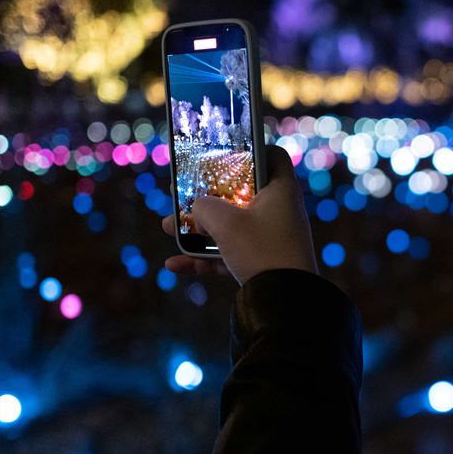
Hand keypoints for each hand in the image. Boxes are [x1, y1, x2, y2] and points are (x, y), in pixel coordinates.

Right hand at [161, 145, 317, 284]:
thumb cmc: (261, 251)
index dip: (250, 149)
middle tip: (180, 194)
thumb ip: (203, 206)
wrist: (284, 304)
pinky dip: (206, 259)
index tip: (224, 152)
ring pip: (231, 226)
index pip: (271, 156)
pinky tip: (175, 266)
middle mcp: (279, 211)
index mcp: (281, 190)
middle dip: (206, 197)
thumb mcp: (224, 222)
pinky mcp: (263, 264)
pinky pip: (230, 254)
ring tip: (168, 228)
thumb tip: (195, 208)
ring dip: (199, 229)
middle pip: (239, 194)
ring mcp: (271, 239)